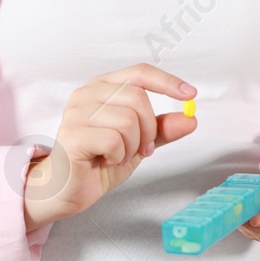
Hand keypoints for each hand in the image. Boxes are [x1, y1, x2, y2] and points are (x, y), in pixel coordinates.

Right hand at [24, 63, 195, 231]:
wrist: (68, 188)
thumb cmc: (99, 160)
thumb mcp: (139, 142)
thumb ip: (161, 129)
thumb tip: (191, 119)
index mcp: (104, 86)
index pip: (139, 72)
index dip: (167, 81)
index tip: (190, 94)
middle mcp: (88, 92)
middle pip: (138, 98)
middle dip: (149, 129)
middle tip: (142, 149)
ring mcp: (77, 111)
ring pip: (128, 121)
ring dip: (133, 146)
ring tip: (118, 155)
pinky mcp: (72, 134)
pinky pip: (113, 140)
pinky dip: (118, 156)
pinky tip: (105, 160)